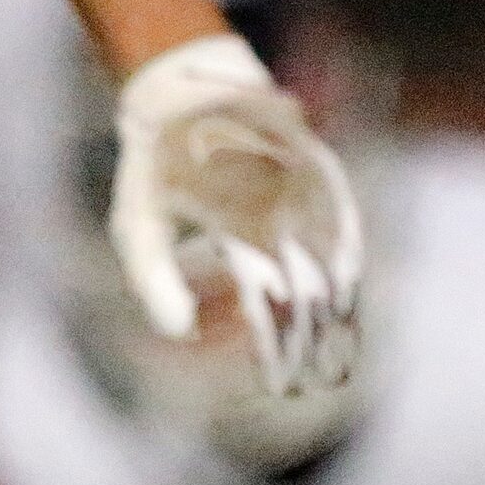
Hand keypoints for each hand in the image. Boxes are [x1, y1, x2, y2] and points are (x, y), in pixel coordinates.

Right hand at [109, 34, 362, 395]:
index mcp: (240, 246)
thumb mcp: (137, 229)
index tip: (281, 388)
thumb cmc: (155, 167)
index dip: (272, 350)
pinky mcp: (315, 169)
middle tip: (330, 380)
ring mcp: (299, 200)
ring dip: (339, 303)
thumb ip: (153, 281)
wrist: (176, 96)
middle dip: (314, 339)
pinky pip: (340, 214)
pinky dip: (344, 247)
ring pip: (329, 261)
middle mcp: (276, 229)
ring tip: (348, 345)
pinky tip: (348, 280)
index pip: (264, 311)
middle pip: (305, 295)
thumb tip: (182, 333)